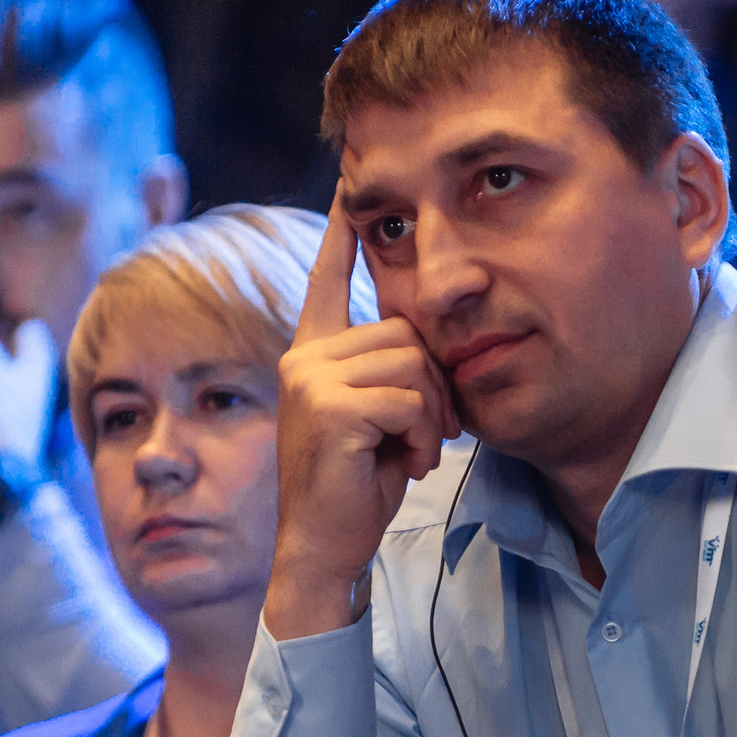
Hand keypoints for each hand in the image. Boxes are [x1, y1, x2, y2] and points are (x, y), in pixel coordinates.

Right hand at [260, 197, 456, 639]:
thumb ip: (389, 372)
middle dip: (433, 386)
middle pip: (405, 332)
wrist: (324, 548)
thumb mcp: (378, 418)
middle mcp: (304, 357)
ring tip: (409, 453)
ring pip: (412, 364)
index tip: (346, 189)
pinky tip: (402, 465)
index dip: (338, 235)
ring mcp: (310, 378)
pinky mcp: (328, 406)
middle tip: (425, 435)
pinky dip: (420, 436)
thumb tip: (423, 337)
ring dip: (429, 417)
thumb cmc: (359, 486)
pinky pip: (407, 399)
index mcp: (312, 354)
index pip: (325, 280)